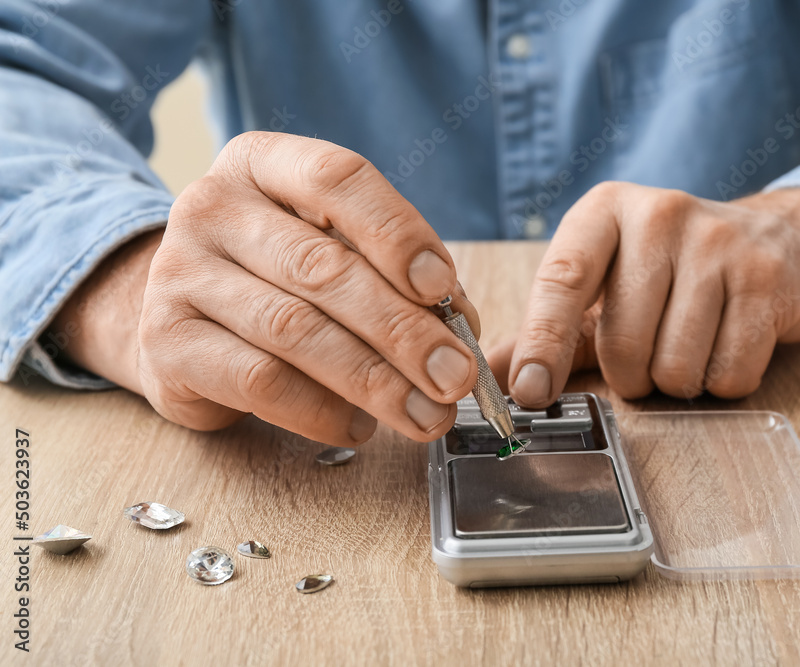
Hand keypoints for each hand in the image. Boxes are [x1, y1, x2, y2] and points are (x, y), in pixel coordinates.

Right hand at [52, 132, 480, 443]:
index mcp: (262, 164)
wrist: (180, 316)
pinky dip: (322, 410)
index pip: (336, 179)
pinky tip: (359, 425)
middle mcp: (212, 207)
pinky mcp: (166, 343)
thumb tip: (455, 326)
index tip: (442, 287)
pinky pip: (259, 381)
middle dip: (402, 330)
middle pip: (321, 267)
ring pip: (294, 330)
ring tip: (425, 413)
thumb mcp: (331, 249)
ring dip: (374, 381)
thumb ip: (391, 274)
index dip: (396, 233)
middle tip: (454, 374)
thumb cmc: (276, 278)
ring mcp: (179, 273)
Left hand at [498, 183, 799, 404]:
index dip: (543, 343)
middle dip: (631, 377)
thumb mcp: (605, 281)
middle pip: (624, 344)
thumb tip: (490, 371)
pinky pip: (730, 374)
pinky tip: (726, 345)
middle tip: (646, 356)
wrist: (776, 236)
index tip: (530, 393)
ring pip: (676, 367)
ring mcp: (718, 242)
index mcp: (604, 212)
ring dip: (677, 381)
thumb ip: (549, 327)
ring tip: (689, 344)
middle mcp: (659, 215)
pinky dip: (723, 382)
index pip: (563, 280)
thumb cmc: (671, 267)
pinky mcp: (765, 277)